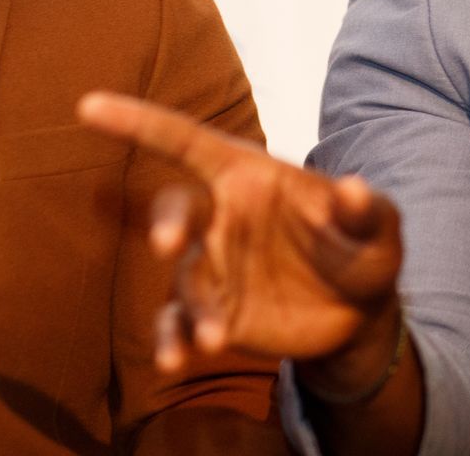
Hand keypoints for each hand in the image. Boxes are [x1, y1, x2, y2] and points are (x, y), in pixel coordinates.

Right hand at [77, 92, 403, 381]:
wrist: (361, 311)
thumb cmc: (365, 249)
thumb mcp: (380, 229)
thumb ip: (367, 211)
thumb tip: (352, 189)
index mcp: (251, 177)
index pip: (189, 141)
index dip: (141, 122)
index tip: (89, 107)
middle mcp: (222, 217)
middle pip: (176, 209)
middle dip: (166, 222)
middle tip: (169, 245)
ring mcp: (213, 266)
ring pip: (183, 280)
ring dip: (193, 308)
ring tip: (216, 340)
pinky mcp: (213, 312)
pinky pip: (179, 323)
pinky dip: (173, 340)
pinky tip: (177, 361)